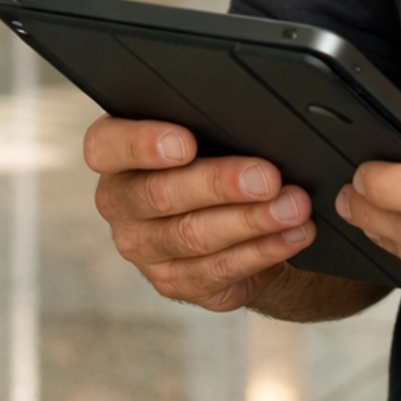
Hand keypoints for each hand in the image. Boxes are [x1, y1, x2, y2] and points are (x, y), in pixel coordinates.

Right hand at [83, 116, 316, 313]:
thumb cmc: (214, 155)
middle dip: (219, 184)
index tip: (186, 143)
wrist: (227, 215)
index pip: (107, 146)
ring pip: (193, 236)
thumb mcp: (207, 132)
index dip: (142, 144)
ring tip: (293, 206)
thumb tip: (258, 120)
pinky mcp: (175, 281)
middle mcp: (121, 202)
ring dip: (251, 221)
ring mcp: (144, 248)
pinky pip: (219, 269)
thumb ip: (212, 122)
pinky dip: (263, 250)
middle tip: (267, 177)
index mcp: (116, 155)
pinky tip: (292, 234)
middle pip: (159, 194)